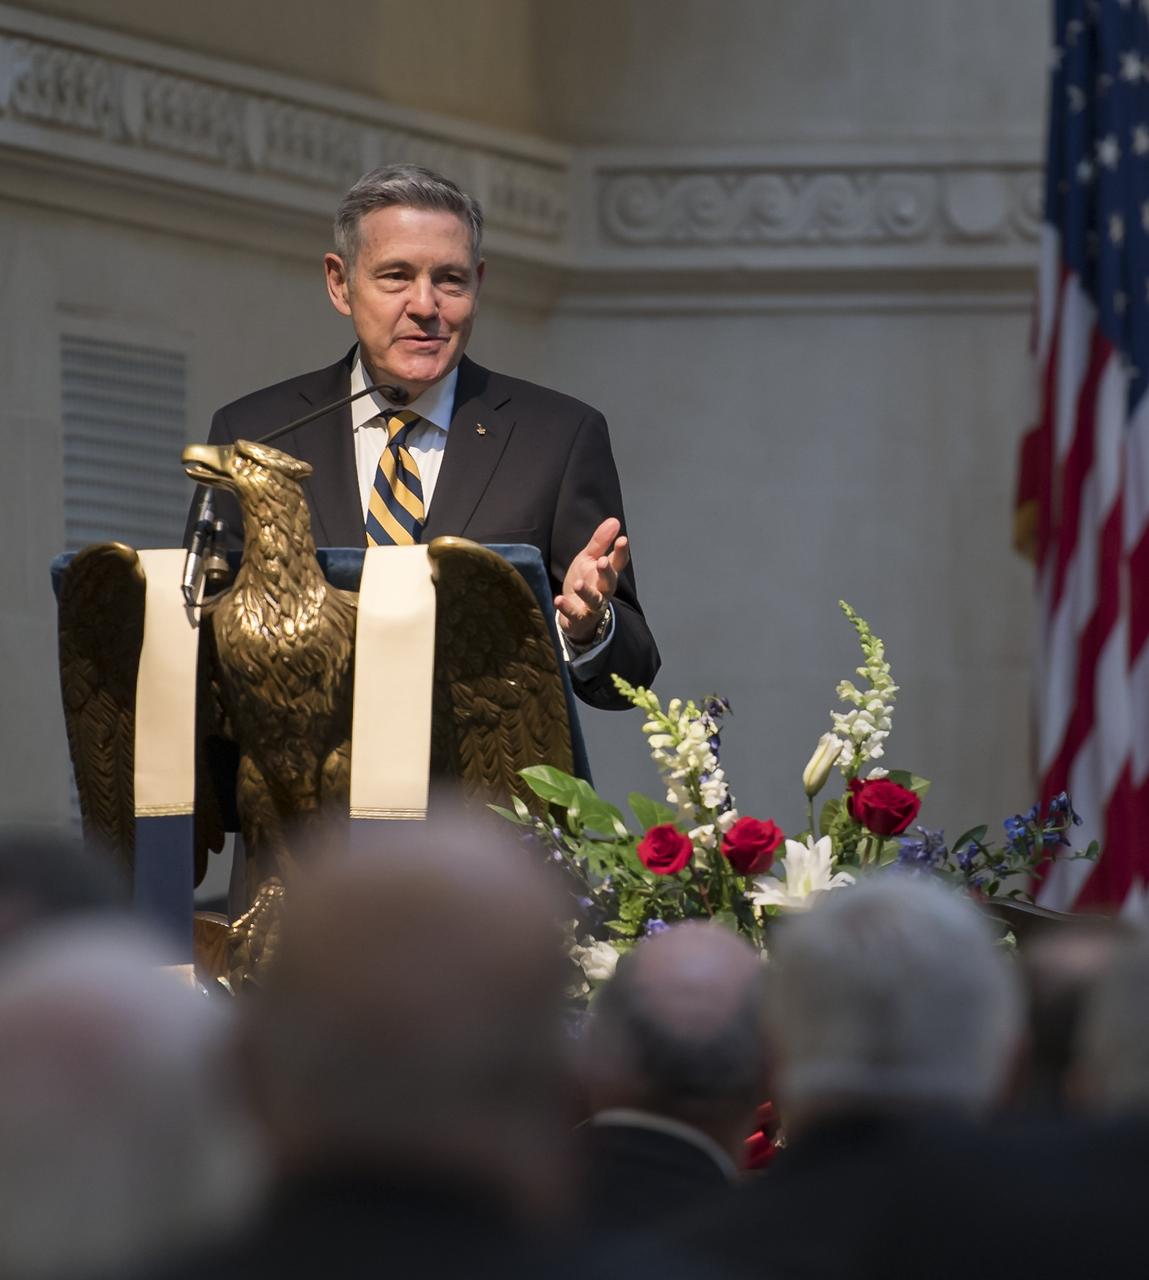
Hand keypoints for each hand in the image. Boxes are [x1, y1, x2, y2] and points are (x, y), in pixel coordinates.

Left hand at [555, 517, 628, 645]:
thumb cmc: (584, 582)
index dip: (621, 552)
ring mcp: (591, 607)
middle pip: (609, 583)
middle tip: (603, 562)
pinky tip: (558, 600)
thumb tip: (615, 520)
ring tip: (579, 584)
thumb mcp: (588, 559)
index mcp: (605, 574)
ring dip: (587, 592)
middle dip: (607, 573)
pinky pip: (574, 614)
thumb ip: (600, 542)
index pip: (617, 563)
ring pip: (594, 600)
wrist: (574, 615)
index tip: (623, 540)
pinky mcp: (578, 619)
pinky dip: (567, 608)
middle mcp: (602, 591)